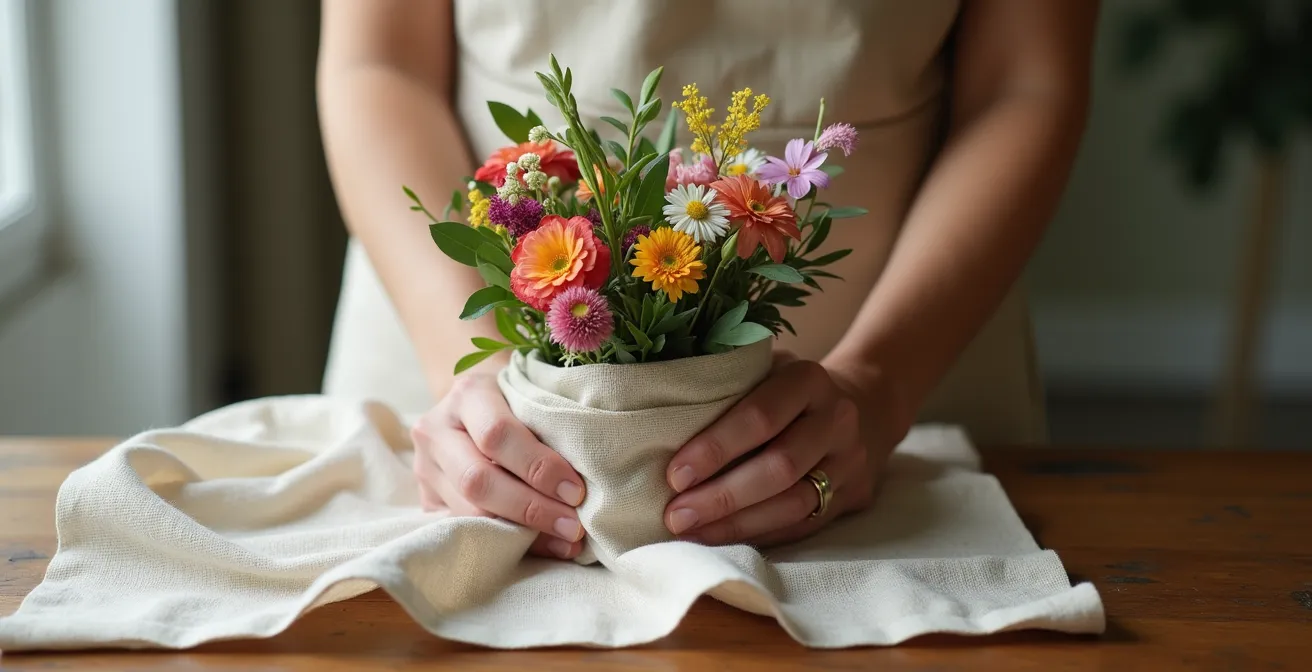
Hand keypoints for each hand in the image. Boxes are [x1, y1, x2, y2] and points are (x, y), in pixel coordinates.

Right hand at [411, 372, 587, 558]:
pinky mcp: (427, 500)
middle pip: (477, 480)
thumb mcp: (528, 398)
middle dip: (531, 508)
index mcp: (467, 394)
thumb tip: (580, 490)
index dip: (538, 467)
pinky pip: (467, 528)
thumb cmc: (516, 399)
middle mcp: (436, 430)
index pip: (497, 434)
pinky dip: (510, 542)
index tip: (576, 492)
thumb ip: (546, 430)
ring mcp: (426, 468)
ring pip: (468, 512)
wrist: (476, 403)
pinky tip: (542, 547)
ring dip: (523, 533)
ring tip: (565, 542)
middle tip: (572, 526)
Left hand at [663, 351, 892, 546]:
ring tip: (691, 534)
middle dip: (722, 496)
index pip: (760, 417)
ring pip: (793, 504)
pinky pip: (802, 524)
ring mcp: (849, 462)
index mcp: (809, 380)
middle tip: (675, 516)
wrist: (865, 403)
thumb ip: (727, 383)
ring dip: (737, 525)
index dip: (716, 448)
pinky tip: (721, 540)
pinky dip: (758, 535)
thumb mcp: (765, 365)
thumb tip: (656, 418)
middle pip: (779, 467)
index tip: (674, 474)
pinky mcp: (852, 496)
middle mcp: (836, 420)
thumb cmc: (788, 385)